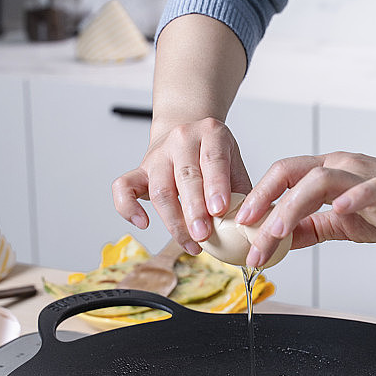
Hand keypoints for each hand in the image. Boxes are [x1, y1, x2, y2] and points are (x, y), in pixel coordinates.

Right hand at [112, 118, 251, 253]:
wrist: (186, 132)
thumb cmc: (214, 156)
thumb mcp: (234, 163)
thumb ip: (242, 191)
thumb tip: (252, 226)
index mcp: (210, 133)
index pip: (212, 159)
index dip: (215, 185)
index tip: (220, 209)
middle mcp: (181, 139)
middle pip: (185, 176)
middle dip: (194, 209)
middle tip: (204, 235)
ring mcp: (158, 155)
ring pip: (160, 188)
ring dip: (174, 220)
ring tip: (190, 243)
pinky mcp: (139, 170)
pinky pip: (123, 187)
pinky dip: (128, 207)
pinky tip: (143, 224)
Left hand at [235, 152, 375, 267]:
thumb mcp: (341, 222)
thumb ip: (311, 227)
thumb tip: (279, 241)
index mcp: (326, 173)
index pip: (282, 176)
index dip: (256, 196)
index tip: (236, 222)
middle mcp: (340, 167)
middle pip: (291, 172)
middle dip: (262, 200)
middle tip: (244, 227)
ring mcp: (363, 176)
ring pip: (319, 180)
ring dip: (290, 208)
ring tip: (274, 234)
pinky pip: (366, 189)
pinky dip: (350, 198)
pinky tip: (335, 211)